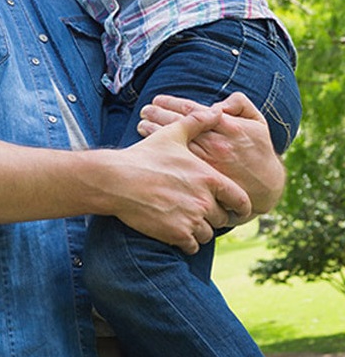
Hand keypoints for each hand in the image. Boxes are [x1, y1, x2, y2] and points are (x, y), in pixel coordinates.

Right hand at [112, 115, 251, 253]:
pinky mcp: (177, 234)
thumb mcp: (172, 136)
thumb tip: (215, 111)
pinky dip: (186, 242)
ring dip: (199, 230)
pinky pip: (193, 246)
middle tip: (197, 211)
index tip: (235, 210)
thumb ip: (197, 123)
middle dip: (212, 216)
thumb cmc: (143, 156)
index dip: (241, 207)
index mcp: (209, 178)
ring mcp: (192, 219)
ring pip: (208, 233)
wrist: (116, 179)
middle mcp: (205, 201)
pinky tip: (174, 231)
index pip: (241, 201)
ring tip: (183, 220)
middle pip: (222, 219)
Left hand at [138, 92, 284, 218]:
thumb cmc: (259, 150)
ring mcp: (207, 161)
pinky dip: (162, 151)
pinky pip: (177, 161)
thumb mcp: (257, 122)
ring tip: (142, 124)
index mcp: (227, 125)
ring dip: (155, 131)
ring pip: (174, 142)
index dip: (171, 103)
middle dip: (158, 114)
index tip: (157, 100)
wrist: (267, 185)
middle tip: (144, 110)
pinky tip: (150, 145)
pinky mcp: (203, 177)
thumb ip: (240, 104)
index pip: (192, 110)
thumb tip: (217, 103)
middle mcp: (215, 142)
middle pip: (178, 124)